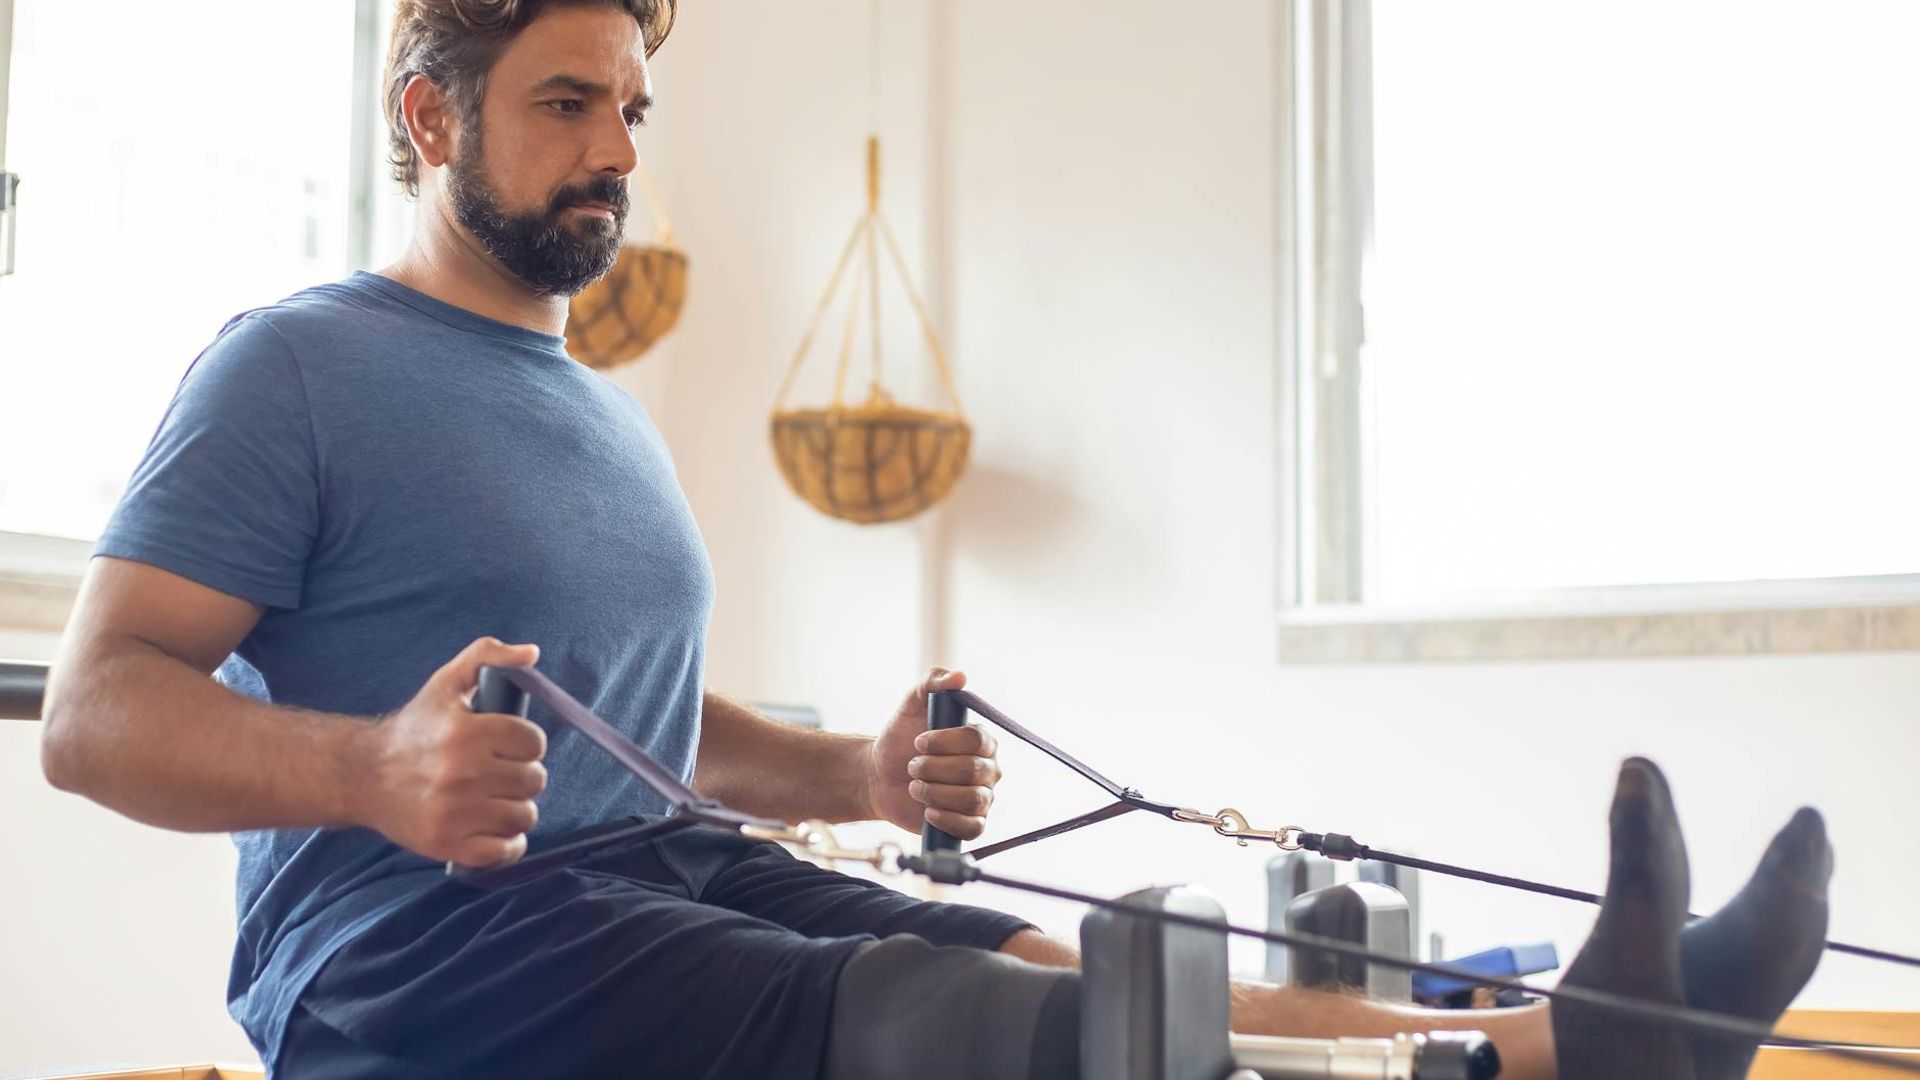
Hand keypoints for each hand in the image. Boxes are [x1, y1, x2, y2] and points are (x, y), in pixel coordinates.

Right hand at [353, 636, 549, 867]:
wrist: (362, 775)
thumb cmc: (414, 728)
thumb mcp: (446, 683)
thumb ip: (487, 657)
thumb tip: (531, 653)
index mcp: (465, 732)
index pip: (533, 742)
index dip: (527, 743)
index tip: (512, 745)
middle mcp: (460, 773)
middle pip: (533, 780)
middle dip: (524, 775)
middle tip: (503, 772)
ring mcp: (453, 813)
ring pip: (523, 816)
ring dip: (517, 808)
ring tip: (498, 798)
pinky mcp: (445, 845)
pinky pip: (502, 852)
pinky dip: (507, 845)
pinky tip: (494, 828)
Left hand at [862, 668, 1001, 837]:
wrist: (879, 776)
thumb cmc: (900, 738)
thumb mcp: (911, 703)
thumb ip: (933, 682)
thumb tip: (960, 677)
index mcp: (981, 740)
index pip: (977, 741)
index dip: (945, 743)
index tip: (918, 742)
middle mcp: (988, 769)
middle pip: (973, 771)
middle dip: (933, 769)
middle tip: (911, 766)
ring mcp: (981, 798)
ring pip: (971, 800)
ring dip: (934, 793)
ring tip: (915, 786)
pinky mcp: (969, 824)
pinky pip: (973, 828)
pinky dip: (948, 820)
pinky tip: (928, 812)